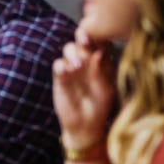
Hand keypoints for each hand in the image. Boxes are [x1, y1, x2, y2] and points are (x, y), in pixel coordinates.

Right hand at [52, 28, 116, 147]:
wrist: (85, 126)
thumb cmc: (100, 108)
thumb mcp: (105, 90)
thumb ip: (101, 71)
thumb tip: (98, 52)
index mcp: (101, 62)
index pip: (101, 43)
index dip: (100, 38)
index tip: (101, 39)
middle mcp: (87, 62)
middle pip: (82, 41)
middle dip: (83, 38)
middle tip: (85, 40)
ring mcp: (72, 68)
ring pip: (69, 49)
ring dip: (73, 53)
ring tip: (78, 66)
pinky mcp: (60, 78)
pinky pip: (58, 65)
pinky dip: (61, 65)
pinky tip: (66, 72)